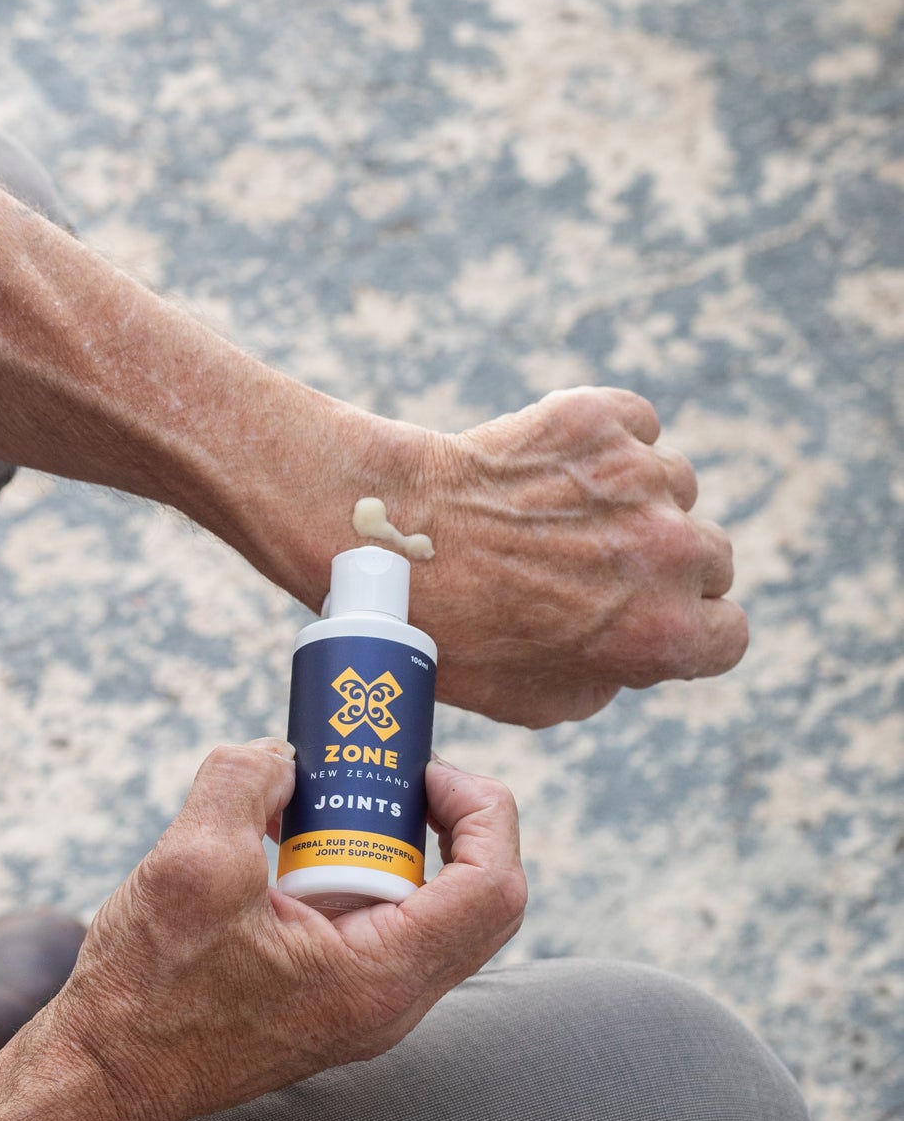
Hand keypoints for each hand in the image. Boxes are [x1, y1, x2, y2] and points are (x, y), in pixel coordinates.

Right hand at [47, 741, 525, 1120]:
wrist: (104, 1074)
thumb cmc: (147, 988)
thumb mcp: (193, 859)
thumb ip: (247, 780)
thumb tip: (285, 757)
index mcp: (381, 978)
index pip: (494, 886)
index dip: (480, 809)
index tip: (420, 769)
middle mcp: (390, 1004)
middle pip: (474, 898)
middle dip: (437, 820)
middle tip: (377, 778)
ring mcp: (364, 1011)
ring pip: (425, 913)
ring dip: (386, 847)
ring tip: (321, 808)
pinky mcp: (332, 1005)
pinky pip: (378, 930)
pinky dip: (351, 877)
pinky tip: (286, 849)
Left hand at [381, 386, 744, 726]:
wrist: (391, 539)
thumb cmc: (450, 629)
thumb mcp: (534, 701)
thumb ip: (607, 679)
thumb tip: (626, 657)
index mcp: (664, 634)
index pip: (729, 634)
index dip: (689, 630)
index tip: (651, 619)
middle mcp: (670, 553)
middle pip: (710, 557)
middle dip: (662, 566)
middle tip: (592, 566)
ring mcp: (641, 478)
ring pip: (673, 488)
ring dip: (634, 500)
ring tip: (557, 515)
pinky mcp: (602, 419)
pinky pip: (636, 426)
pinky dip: (606, 441)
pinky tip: (551, 467)